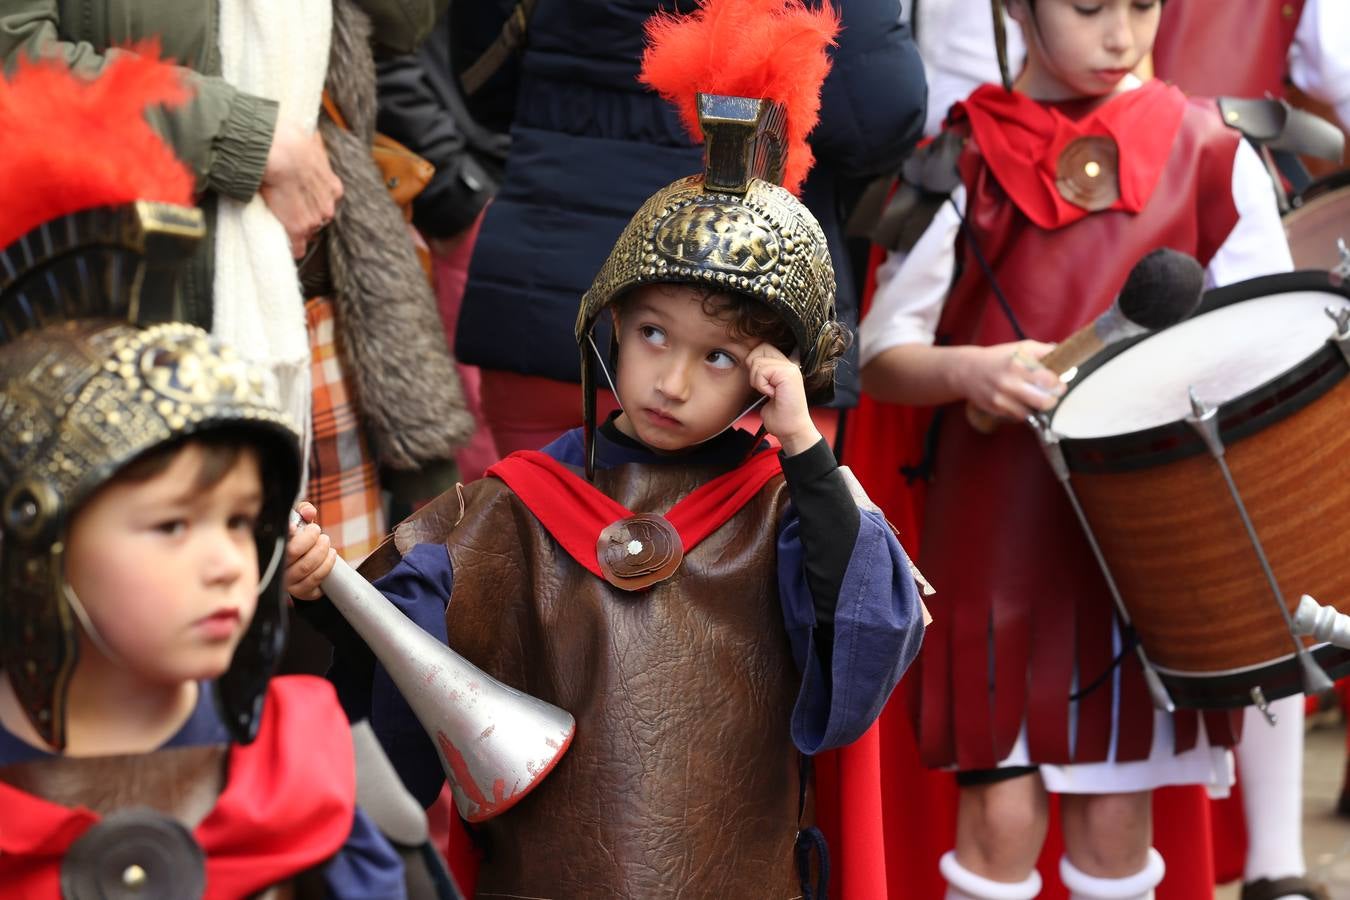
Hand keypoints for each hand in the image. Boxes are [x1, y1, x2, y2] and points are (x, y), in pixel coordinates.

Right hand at [259, 122, 342, 258]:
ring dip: (296, 229)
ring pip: (308, 233)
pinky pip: (297, 248)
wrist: (281, 153)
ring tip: (281, 222)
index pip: (326, 203)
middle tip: (289, 209)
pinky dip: (291, 248)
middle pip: (319, 219)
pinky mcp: (297, 230)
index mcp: (334, 189)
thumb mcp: (312, 142)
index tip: (302, 199)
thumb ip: (315, 149)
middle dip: (306, 216)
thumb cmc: (292, 142)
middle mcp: (328, 207)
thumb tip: (311, 139)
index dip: (312, 202)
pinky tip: (286, 245)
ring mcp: (313, 220)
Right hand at [284, 501, 336, 601]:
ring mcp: (286, 581)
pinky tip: (330, 556)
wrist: (303, 561)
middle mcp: (275, 566)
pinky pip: (314, 582)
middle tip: (319, 533)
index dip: (285, 533)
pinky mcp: (299, 592)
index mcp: (270, 546)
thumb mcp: (298, 519)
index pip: (274, 540)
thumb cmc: (298, 537)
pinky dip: (326, 567)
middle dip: (312, 539)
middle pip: (293, 552)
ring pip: (306, 567)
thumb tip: (309, 513)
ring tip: (326, 543)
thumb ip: (303, 510)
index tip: (294, 526)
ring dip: (322, 552)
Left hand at [747, 344, 820, 456]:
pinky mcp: (787, 373)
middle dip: (754, 367)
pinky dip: (762, 386)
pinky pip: (761, 372)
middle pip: (760, 347)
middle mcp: (789, 363)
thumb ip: (761, 374)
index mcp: (785, 366)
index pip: (762, 347)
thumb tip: (746, 361)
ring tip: (771, 393)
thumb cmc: (779, 414)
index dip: (754, 361)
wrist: (791, 429)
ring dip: (758, 381)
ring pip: (757, 362)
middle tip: (764, 386)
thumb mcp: (767, 389)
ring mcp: (789, 367)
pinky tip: (773, 394)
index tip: (760, 382)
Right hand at [957, 340, 1064, 421]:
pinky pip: (1020, 416)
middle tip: (1053, 394)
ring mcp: (1001, 398)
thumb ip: (1043, 350)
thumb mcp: (1021, 347)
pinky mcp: (997, 409)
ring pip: (1033, 412)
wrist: (967, 371)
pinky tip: (1022, 401)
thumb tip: (1065, 355)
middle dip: (1053, 399)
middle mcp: (1009, 382)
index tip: (1059, 382)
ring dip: (1038, 406)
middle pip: (1044, 401)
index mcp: (1018, 364)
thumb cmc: (998, 358)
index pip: (1049, 380)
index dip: (1058, 383)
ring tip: (1037, 397)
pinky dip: (1025, 410)